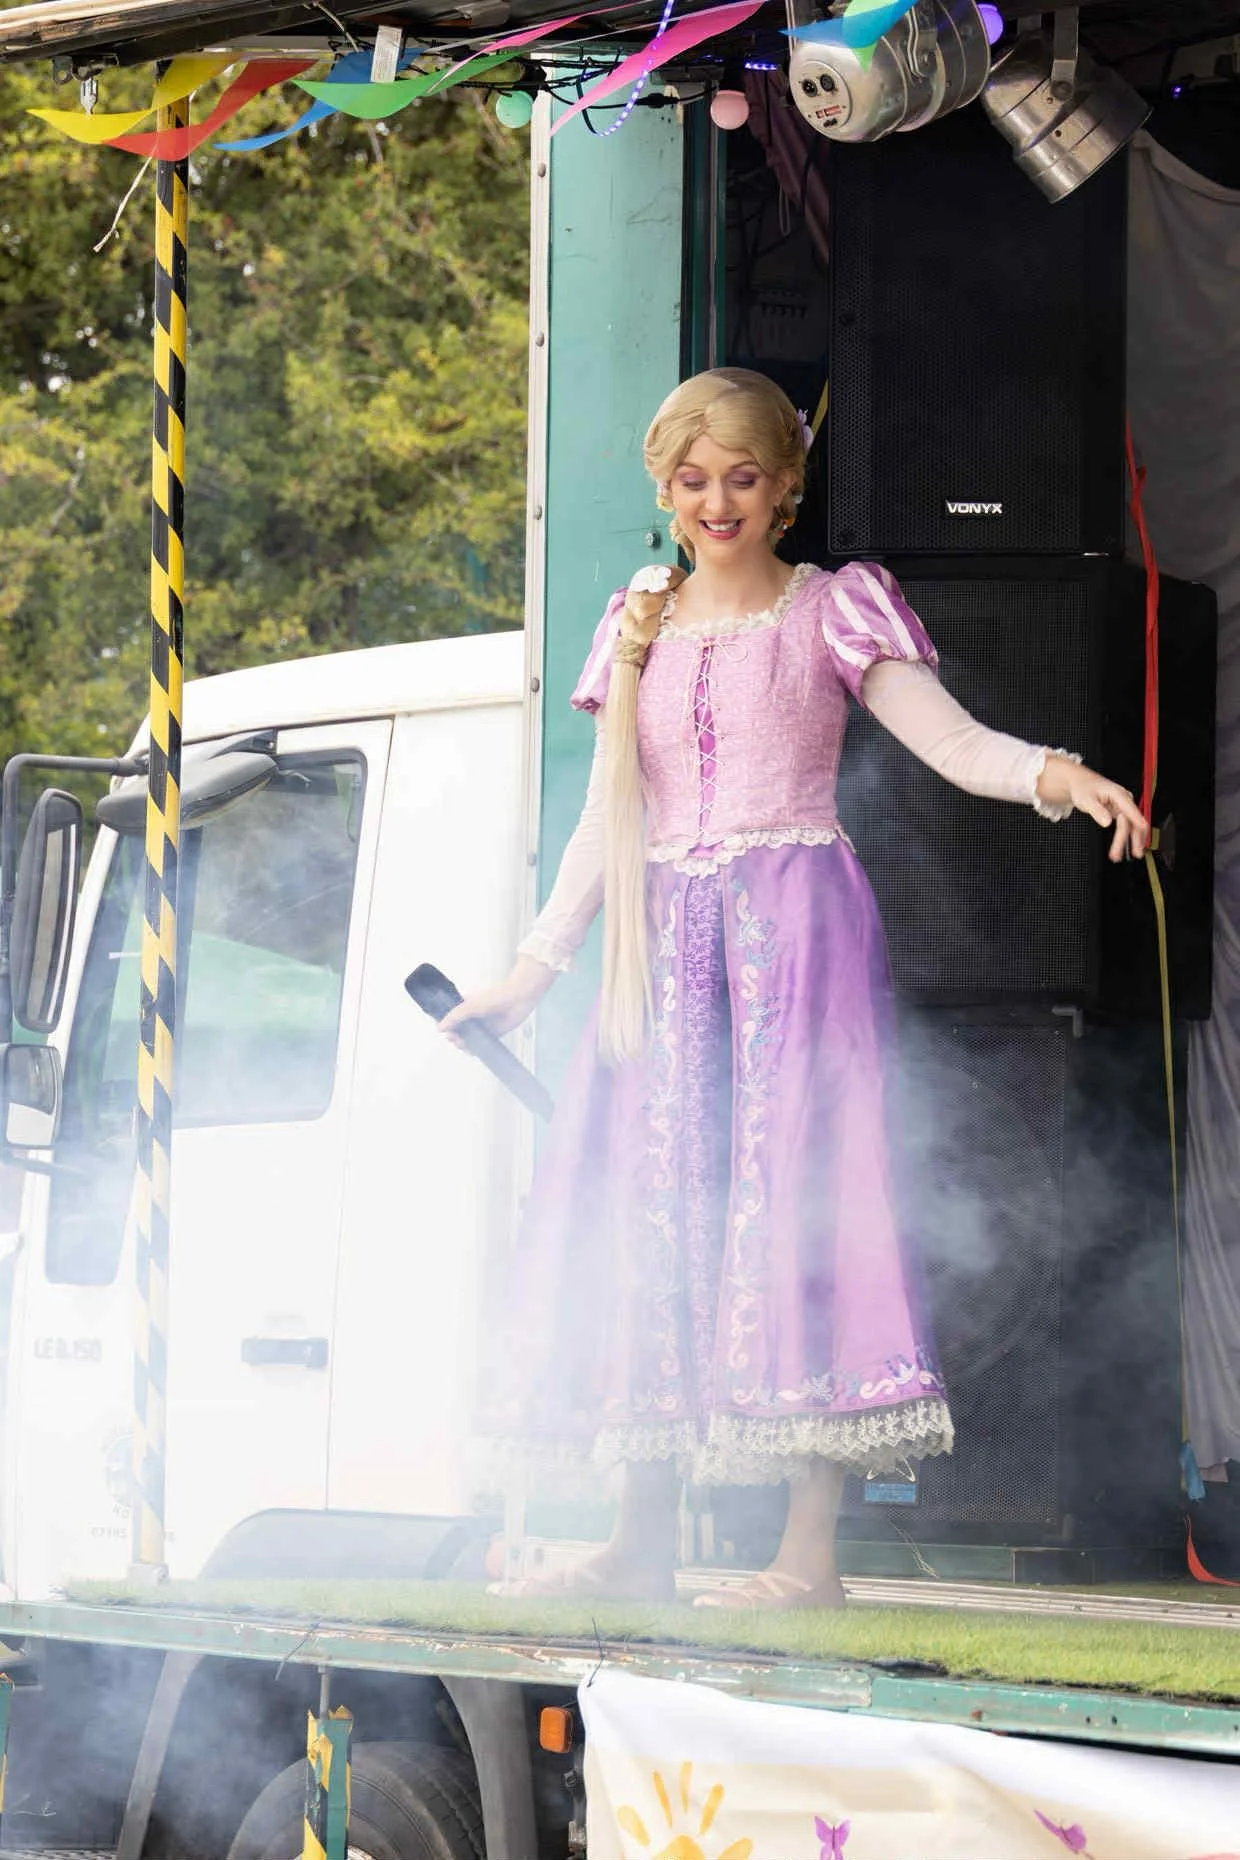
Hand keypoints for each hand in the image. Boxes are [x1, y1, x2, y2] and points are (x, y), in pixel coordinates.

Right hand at [439, 955, 554, 1048]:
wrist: (516, 1000)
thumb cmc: (493, 998)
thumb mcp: (469, 1006)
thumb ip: (454, 1017)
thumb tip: (440, 1028)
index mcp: (465, 1007)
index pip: (451, 1019)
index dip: (446, 1026)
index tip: (445, 1031)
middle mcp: (472, 1018)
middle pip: (458, 1031)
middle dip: (454, 1037)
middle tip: (455, 1038)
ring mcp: (482, 1026)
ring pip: (468, 1039)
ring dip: (463, 1044)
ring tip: (463, 1044)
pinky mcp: (492, 1034)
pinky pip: (481, 1045)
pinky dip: (475, 1049)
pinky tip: (472, 1050)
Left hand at [1037, 756, 1149, 861]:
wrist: (1081, 783)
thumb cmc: (1083, 788)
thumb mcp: (1086, 799)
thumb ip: (1097, 810)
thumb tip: (1107, 822)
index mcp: (1118, 794)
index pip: (1130, 809)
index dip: (1137, 821)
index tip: (1142, 832)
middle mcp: (1125, 800)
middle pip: (1133, 821)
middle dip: (1134, 838)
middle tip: (1134, 853)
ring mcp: (1124, 807)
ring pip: (1133, 825)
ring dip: (1133, 840)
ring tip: (1132, 854)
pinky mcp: (1122, 812)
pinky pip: (1129, 826)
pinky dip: (1129, 837)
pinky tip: (1129, 848)